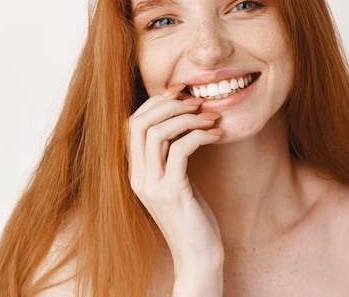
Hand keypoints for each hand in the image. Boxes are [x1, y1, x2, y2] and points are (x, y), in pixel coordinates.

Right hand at [127, 84, 223, 293]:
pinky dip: (199, 136)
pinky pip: (181, 150)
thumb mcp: (177, 180)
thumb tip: (183, 121)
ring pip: (156, 133)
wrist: (198, 254)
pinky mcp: (172, 192)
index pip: (132, 124)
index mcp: (136, 172)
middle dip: (168, 105)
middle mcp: (138, 177)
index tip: (180, 94)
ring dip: (186, 118)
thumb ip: (171, 155)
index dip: (154, 103)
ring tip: (210, 118)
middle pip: (138, 123)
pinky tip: (217, 136)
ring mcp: (152, 185)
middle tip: (196, 103)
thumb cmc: (192, 216)